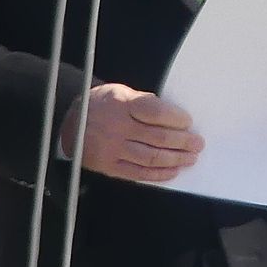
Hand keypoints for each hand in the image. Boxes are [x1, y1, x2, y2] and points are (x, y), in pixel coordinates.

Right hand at [59, 83, 202, 182]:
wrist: (69, 122)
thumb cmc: (101, 104)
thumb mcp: (119, 92)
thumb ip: (143, 102)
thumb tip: (172, 116)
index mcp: (122, 104)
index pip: (155, 112)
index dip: (175, 118)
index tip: (188, 122)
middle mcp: (118, 127)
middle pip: (157, 137)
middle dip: (183, 141)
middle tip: (198, 144)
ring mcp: (113, 149)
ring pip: (151, 157)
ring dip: (175, 159)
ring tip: (191, 158)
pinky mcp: (109, 166)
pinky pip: (138, 173)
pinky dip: (158, 174)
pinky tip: (173, 171)